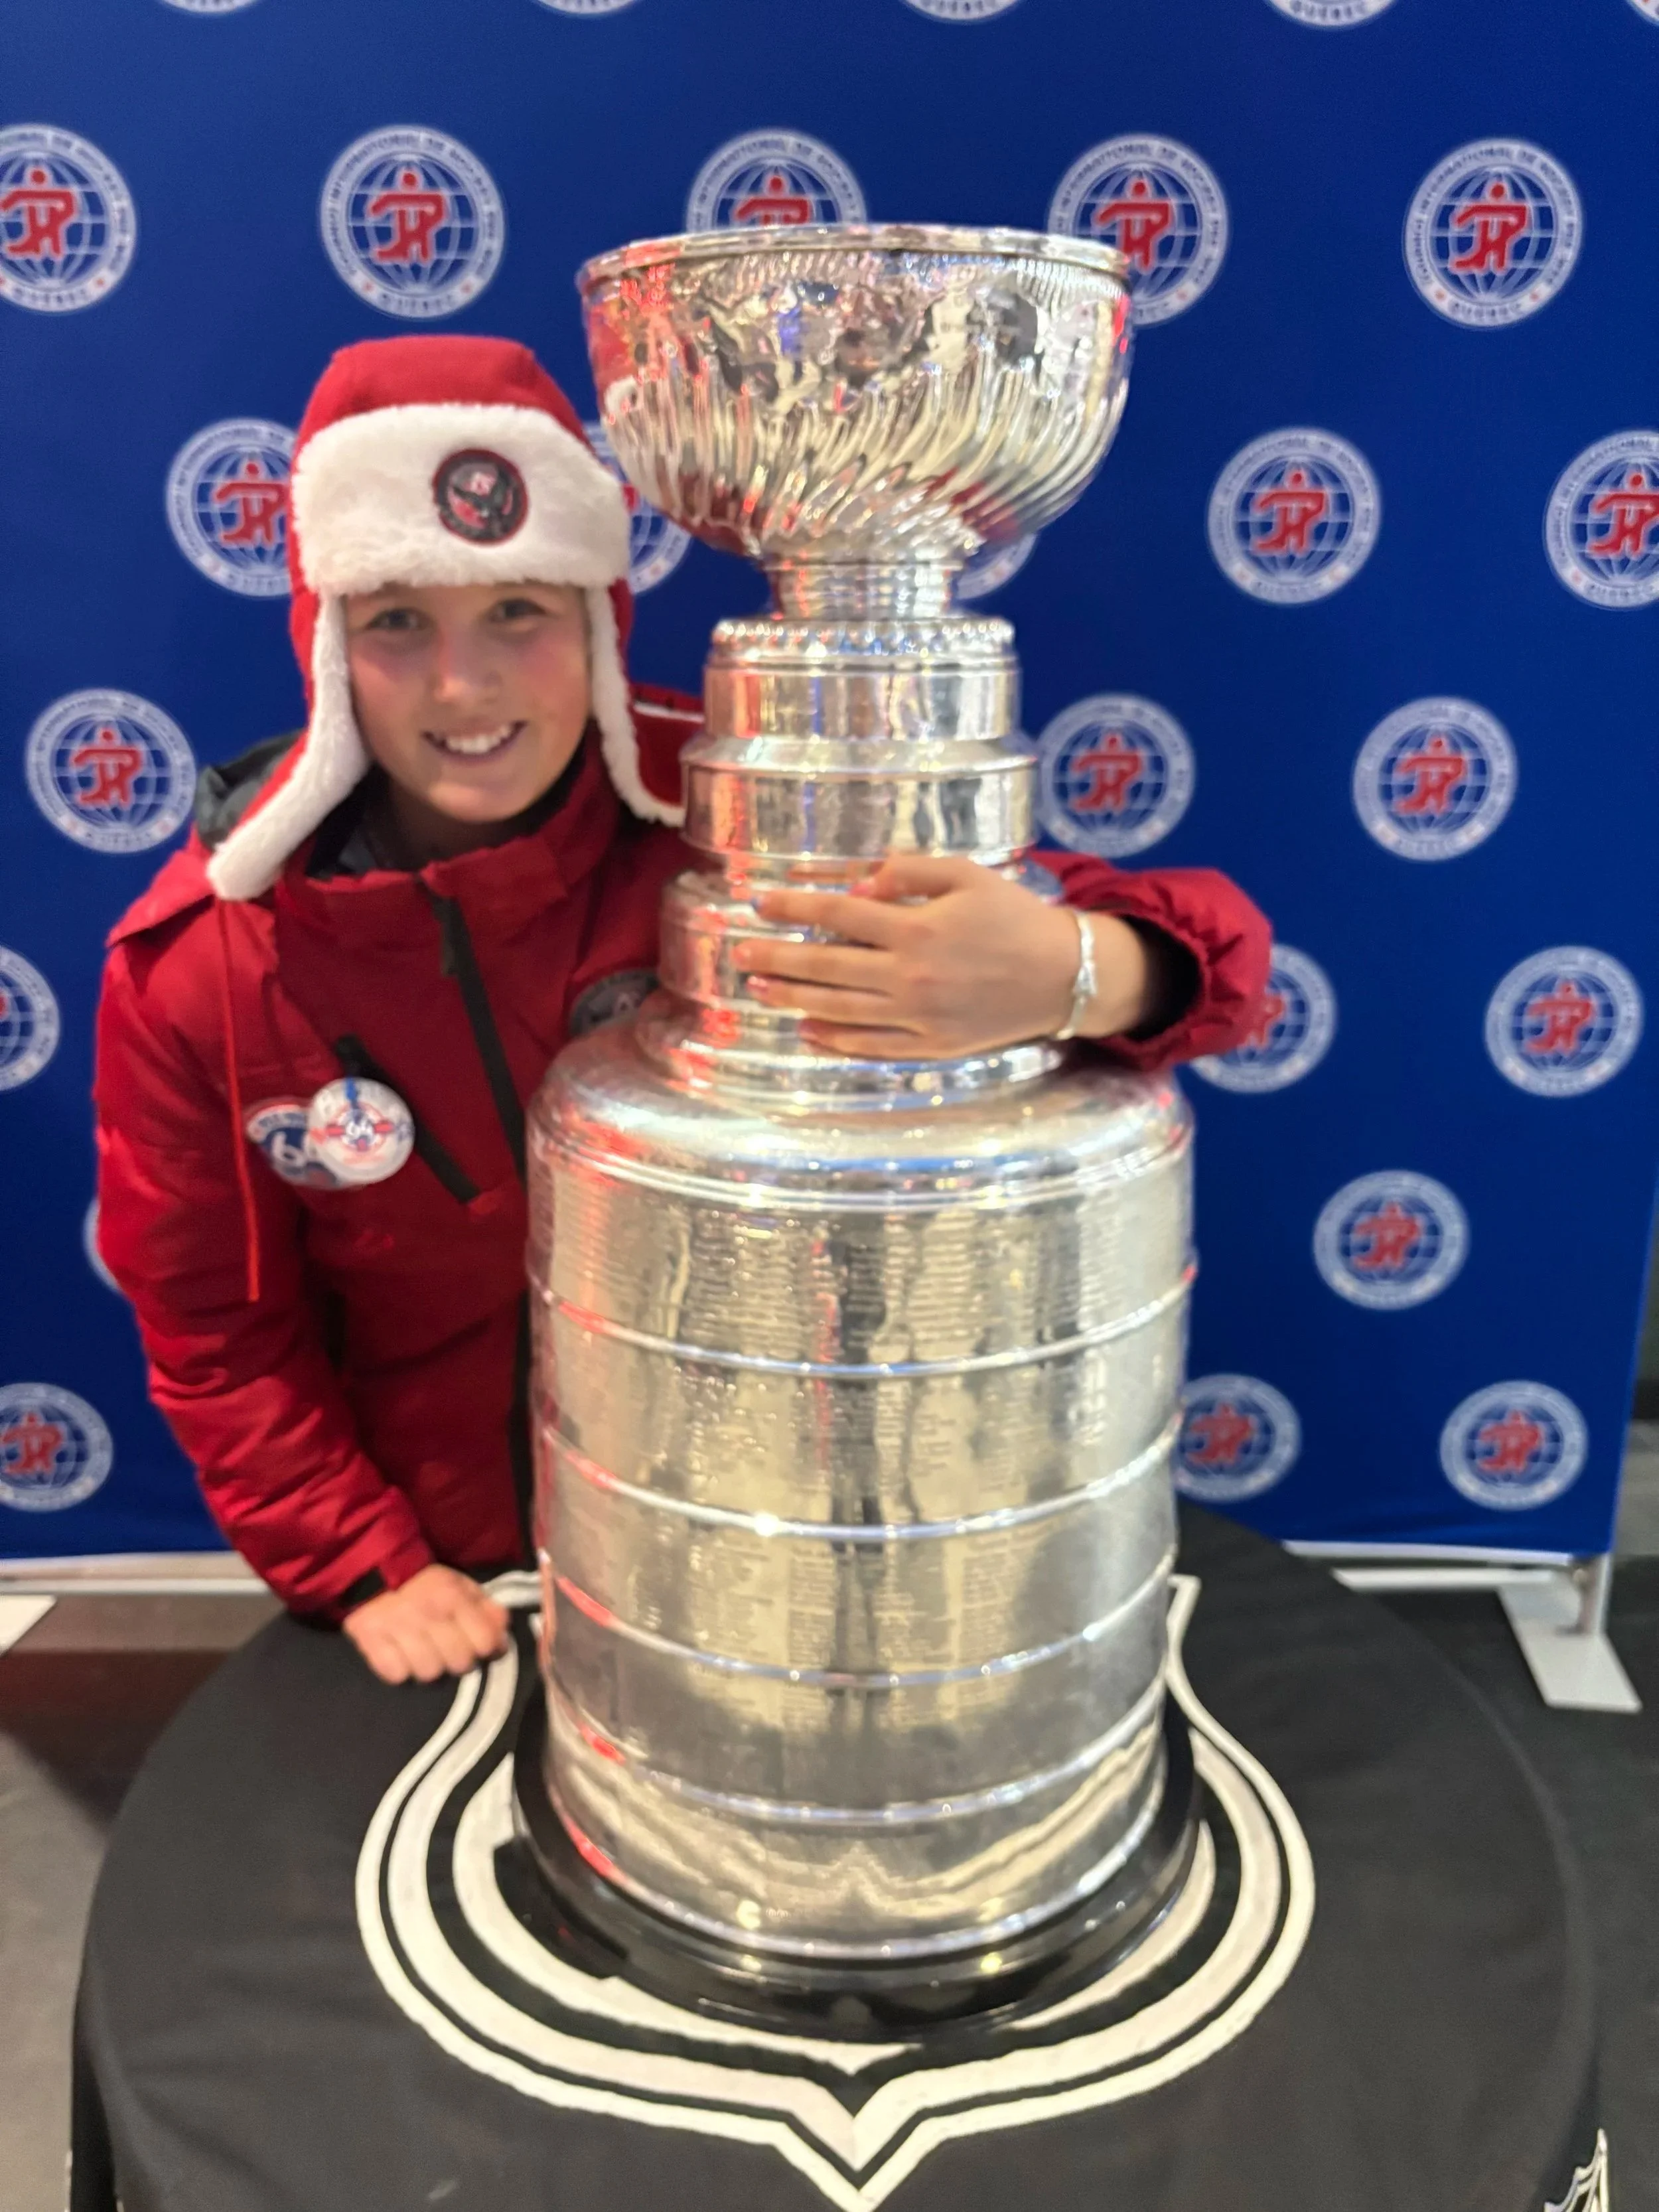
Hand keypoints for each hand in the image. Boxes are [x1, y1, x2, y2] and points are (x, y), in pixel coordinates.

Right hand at [342, 1563, 509, 1684]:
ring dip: (428, 1667)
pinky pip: (396, 1674)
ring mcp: (396, 1625)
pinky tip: (399, 1654)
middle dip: (457, 1660)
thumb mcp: (463, 1588)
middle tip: (447, 1650)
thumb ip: (487, 1611)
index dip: (485, 1648)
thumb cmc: (428, 1587)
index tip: (478, 1646)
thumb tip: (502, 1641)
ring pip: (429, 1673)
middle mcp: (426, 1611)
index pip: (484, 1642)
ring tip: (423, 1653)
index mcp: (452, 1595)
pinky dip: (399, 1669)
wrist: (376, 1573)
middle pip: (459, 1663)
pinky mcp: (369, 1639)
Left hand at [735, 855, 1157, 1058]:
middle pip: (827, 968)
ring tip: (760, 990)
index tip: (759, 903)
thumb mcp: (967, 876)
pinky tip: (809, 1031)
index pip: (839, 916)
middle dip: (778, 959)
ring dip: (795, 1000)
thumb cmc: (1014, 917)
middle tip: (741, 953)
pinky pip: (872, 1046)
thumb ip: (910, 874)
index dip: (795, 909)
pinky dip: (836, 1040)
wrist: (1063, 976)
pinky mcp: (931, 1045)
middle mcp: (910, 976)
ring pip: (841, 1010)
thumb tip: (858, 883)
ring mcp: (919, 1017)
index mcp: (917, 929)